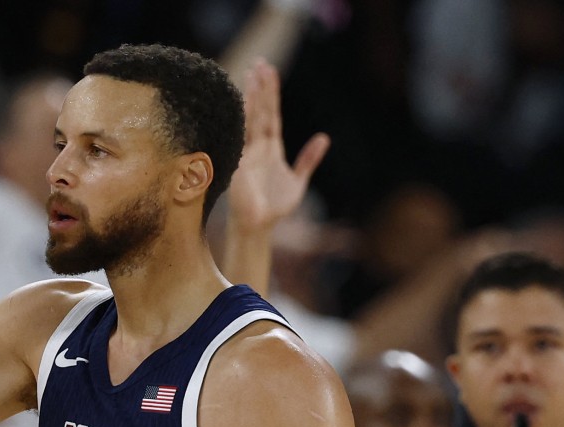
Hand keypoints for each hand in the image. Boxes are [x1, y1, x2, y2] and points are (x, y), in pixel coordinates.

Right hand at [229, 60, 329, 233]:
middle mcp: (257, 146)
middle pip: (260, 111)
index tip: (269, 71)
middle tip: (260, 63)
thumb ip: (309, 159)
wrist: (259, 226)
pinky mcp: (240, 164)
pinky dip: (242, 122)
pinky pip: (241, 139)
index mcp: (271, 148)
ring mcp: (247, 153)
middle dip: (260, 88)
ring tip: (252, 74)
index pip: (271, 115)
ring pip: (250, 120)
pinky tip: (243, 105)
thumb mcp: (299, 181)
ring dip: (252, 98)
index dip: (271, 94)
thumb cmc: (275, 206)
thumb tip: (324, 138)